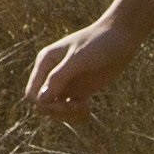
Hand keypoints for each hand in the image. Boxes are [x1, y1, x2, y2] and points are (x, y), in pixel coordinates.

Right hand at [21, 18, 137, 119]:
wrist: (121, 37)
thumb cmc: (98, 42)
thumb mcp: (78, 58)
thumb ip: (58, 77)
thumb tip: (40, 99)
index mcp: (46, 63)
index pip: (32, 93)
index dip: (44, 104)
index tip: (65, 103)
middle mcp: (52, 74)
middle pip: (43, 105)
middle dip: (57, 111)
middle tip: (76, 107)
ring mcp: (66, 83)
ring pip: (56, 110)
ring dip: (67, 115)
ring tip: (84, 108)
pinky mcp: (80, 91)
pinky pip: (70, 110)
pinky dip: (76, 115)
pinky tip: (88, 108)